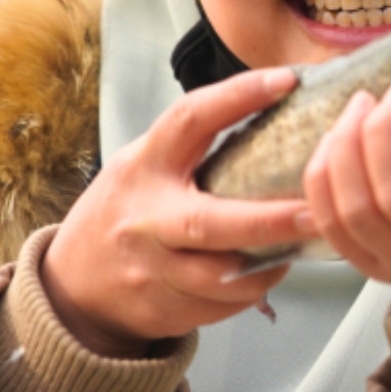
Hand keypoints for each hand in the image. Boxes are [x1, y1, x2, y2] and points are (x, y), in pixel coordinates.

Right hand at [43, 68, 312, 357]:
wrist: (75, 282)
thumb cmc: (130, 209)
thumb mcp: (147, 163)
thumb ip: (195, 146)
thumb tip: (277, 108)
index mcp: (145, 165)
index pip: (190, 120)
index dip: (237, 97)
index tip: (286, 82)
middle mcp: (145, 218)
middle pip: (209, 223)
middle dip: (267, 221)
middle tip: (315, 211)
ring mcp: (151, 269)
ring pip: (223, 276)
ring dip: (270, 263)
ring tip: (300, 242)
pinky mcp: (163, 309)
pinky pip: (223, 305)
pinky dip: (253, 289)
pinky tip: (267, 270)